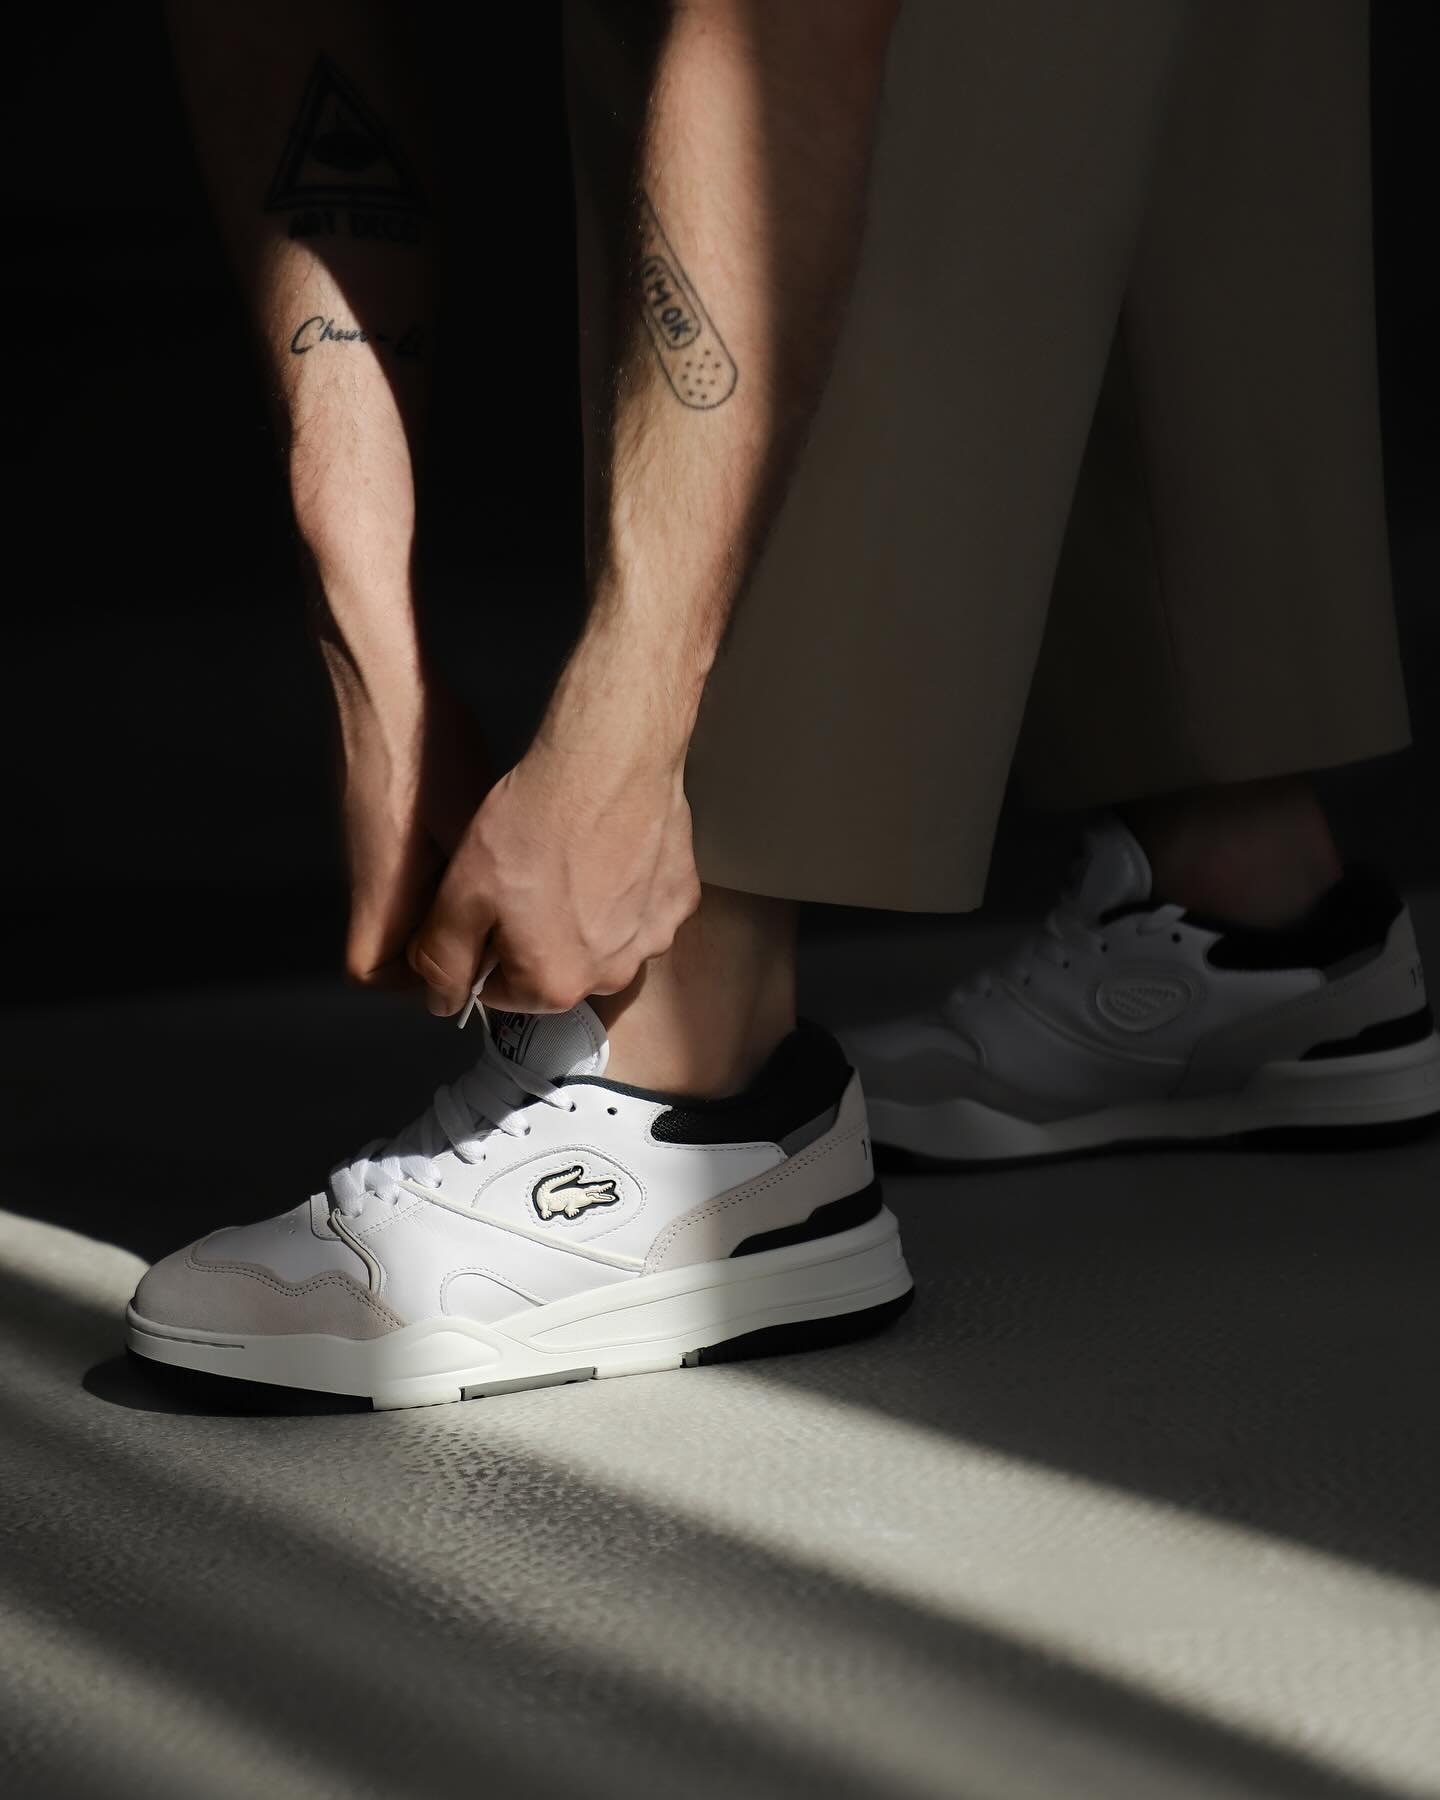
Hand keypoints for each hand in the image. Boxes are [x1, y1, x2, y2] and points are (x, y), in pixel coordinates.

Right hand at [336, 679, 489, 988]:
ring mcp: (369, 848)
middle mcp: (366, 877)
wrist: (385, 684)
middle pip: (390, 945)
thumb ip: (474, 894)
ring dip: (443, 912)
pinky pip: (408, 872)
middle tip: (494, 936)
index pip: (372, 971)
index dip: (415, 984)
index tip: (465, 971)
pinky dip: (442, 877)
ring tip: (497, 892)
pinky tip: (485, 850)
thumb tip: (490, 940)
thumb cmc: (425, 750)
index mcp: (382, 892)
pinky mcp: (380, 822)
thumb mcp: (470, 828)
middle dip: (438, 951)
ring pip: (402, 907)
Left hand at [407, 740, 700, 1014]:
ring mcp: (655, 938)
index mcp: (554, 985)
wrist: (610, 760)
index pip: (502, 991)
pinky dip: (627, 889)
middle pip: (560, 969)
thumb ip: (443, 960)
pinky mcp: (681, 899)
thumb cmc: (532, 823)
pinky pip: (643, 909)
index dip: (486, 948)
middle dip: (539, 936)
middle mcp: (612, 976)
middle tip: (530, 876)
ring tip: (572, 859)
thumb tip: (441, 1003)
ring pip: (606, 941)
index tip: (489, 904)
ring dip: (588, 915)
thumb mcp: (461, 894)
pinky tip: (611, 849)